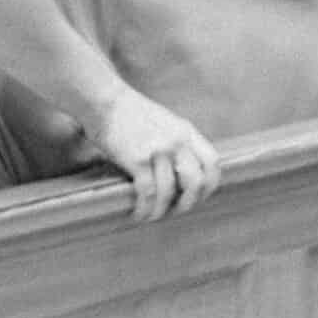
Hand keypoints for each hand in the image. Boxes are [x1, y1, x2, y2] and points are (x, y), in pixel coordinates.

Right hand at [86, 85, 220, 220]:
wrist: (104, 100)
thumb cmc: (130, 114)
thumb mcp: (165, 122)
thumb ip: (178, 142)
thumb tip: (181, 171)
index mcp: (187, 132)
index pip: (213, 163)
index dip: (209, 185)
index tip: (199, 196)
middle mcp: (178, 142)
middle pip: (196, 181)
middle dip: (189, 202)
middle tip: (176, 210)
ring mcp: (159, 151)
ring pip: (169, 192)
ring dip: (161, 211)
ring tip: (151, 217)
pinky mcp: (137, 159)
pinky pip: (148, 193)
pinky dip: (145, 208)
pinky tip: (138, 213)